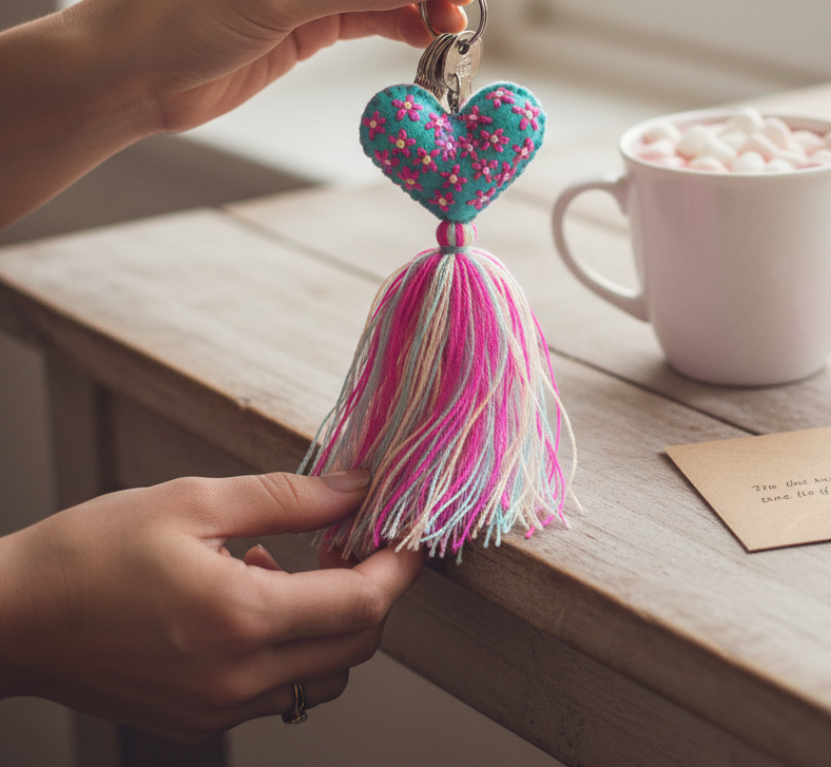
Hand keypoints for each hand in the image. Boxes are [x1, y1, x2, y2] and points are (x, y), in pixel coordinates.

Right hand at [0, 470, 423, 741]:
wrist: (10, 619)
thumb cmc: (92, 551)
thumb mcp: (194, 501)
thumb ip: (289, 496)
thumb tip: (357, 486)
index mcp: (240, 618)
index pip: (362, 606)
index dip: (399, 568)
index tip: (412, 537)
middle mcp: (236, 678)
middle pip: (355, 648)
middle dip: (371, 593)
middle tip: (350, 541)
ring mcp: (217, 710)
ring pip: (322, 675)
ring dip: (331, 623)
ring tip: (286, 568)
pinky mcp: (198, 722)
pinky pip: (278, 690)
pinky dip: (291, 648)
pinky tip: (251, 599)